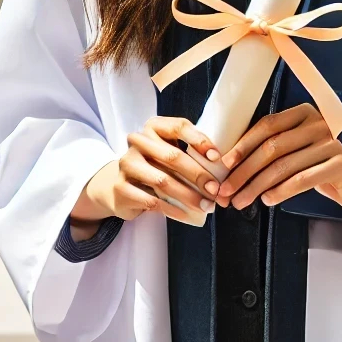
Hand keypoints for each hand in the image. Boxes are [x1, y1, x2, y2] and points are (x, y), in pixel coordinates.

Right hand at [71, 117, 223, 232]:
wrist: (120, 185)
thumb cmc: (155, 166)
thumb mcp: (169, 153)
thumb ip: (190, 153)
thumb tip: (222, 167)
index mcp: (153, 127)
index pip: (178, 127)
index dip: (199, 140)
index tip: (216, 157)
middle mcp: (137, 141)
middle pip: (173, 156)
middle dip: (198, 175)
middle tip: (215, 189)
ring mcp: (126, 164)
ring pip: (163, 180)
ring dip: (189, 195)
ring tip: (207, 205)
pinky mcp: (121, 187)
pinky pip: (152, 200)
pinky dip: (174, 210)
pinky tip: (189, 215)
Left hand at [215, 104, 341, 217]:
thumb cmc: (319, 166)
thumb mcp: (296, 151)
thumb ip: (273, 149)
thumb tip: (231, 165)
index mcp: (303, 113)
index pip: (267, 125)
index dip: (243, 145)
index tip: (224, 164)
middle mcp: (318, 122)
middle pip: (273, 147)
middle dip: (245, 171)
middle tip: (227, 191)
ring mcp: (331, 142)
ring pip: (285, 165)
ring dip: (258, 186)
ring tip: (242, 201)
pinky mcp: (341, 164)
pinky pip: (304, 179)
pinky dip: (282, 191)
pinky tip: (268, 200)